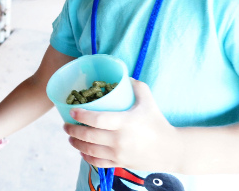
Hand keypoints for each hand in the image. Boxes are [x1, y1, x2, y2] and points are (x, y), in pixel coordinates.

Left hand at [64, 79, 179, 170]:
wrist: (173, 151)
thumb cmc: (158, 123)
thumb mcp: (148, 101)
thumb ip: (135, 85)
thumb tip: (122, 74)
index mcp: (124, 122)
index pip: (96, 119)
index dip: (81, 115)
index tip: (71, 111)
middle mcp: (120, 140)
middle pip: (89, 136)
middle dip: (73, 130)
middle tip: (65, 124)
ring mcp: (120, 154)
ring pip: (90, 150)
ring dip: (76, 143)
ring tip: (70, 137)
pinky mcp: (122, 164)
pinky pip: (99, 163)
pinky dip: (87, 158)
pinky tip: (82, 152)